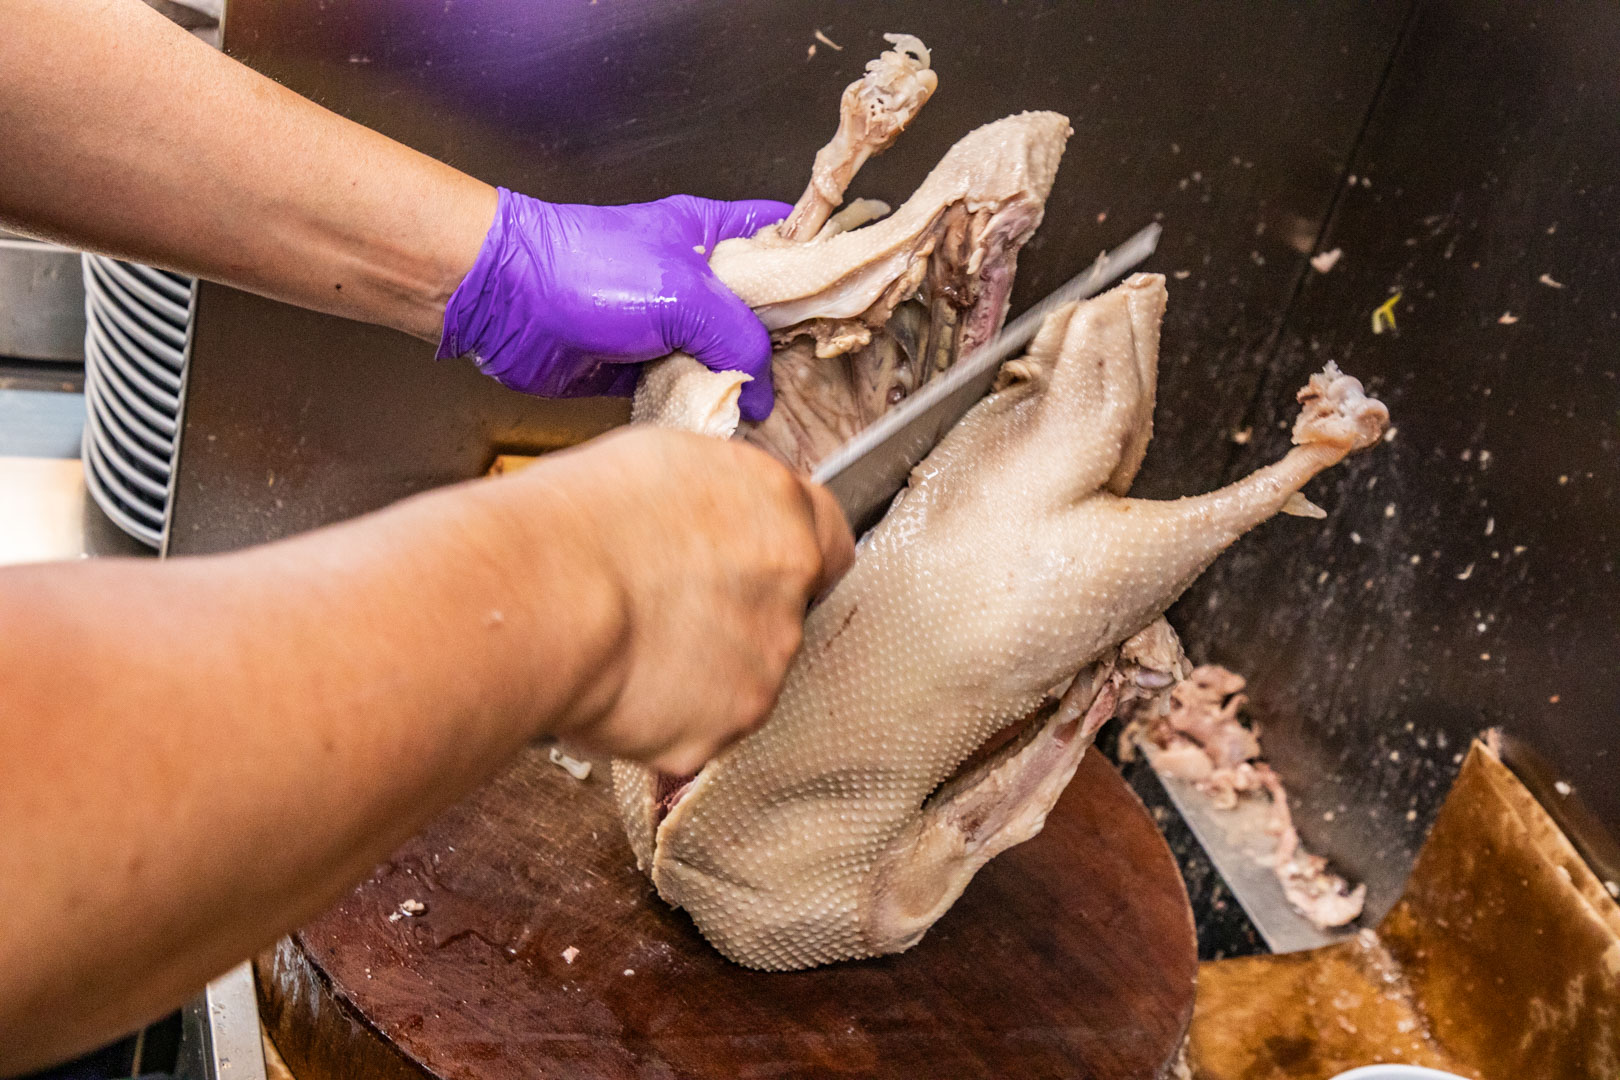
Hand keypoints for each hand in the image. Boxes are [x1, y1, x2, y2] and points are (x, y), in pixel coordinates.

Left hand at [438, 190, 788, 420]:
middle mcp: (696, 278)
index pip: (786, 242)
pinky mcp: (641, 367)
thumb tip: (765, 388)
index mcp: (714, 235)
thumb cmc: (586, 270)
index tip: (854, 304)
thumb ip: (739, 337)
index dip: (823, 269)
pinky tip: (724, 426)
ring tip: (777, 413)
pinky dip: (702, 409)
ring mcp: (669, 323)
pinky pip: (687, 391)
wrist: (506, 302)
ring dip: (743, 386)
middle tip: (823, 377)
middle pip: (763, 313)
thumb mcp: (685, 293)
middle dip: (788, 347)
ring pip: (726, 359)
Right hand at [507, 427, 853, 773]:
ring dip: (700, 670)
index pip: (830, 540)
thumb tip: (715, 519)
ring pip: (742, 676)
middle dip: (734, 616)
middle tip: (663, 608)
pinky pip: (698, 728)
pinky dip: (664, 716)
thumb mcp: (663, 462)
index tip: (755, 563)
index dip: (790, 555)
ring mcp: (762, 669)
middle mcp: (789, 593)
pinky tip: (619, 684)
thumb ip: (719, 500)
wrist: (541, 596)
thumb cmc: (578, 520)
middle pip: (782, 614)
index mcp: (781, 513)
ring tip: (628, 645)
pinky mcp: (722, 729)